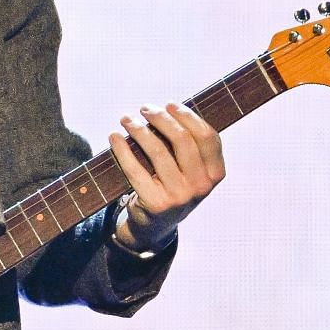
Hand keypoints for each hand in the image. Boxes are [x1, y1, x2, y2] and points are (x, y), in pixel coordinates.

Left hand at [106, 102, 225, 250]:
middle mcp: (201, 186)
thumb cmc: (172, 185)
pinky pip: (136, 169)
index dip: (188, 116)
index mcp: (215, 173)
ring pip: (158, 151)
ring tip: (126, 119)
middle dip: (161, 118)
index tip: (169, 104)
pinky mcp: (156, 203)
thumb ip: (188, 144)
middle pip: (182, 140)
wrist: (156, 225)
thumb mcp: (190, 169)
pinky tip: (114, 137)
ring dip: (138, 129)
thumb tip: (166, 109)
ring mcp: (180, 196)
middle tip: (144, 108)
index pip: (207, 136)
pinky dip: (122, 149)